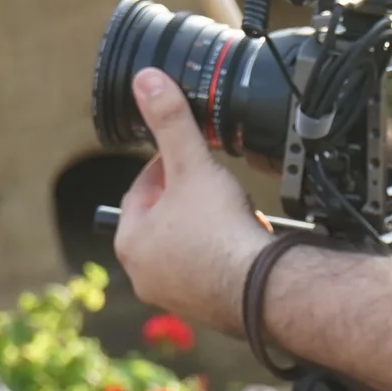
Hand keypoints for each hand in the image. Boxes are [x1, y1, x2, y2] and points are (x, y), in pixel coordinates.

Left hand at [113, 67, 273, 332]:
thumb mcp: (192, 165)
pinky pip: (209, 271)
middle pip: (161, 220)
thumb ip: (170, 122)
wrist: (261, 288)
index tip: (185, 155)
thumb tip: (146, 82)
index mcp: (131, 242)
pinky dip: (221, 254)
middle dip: (184, 199)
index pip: (139, 190)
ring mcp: (175, 296)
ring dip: (203, 228)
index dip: (164, 166)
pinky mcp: (207, 308)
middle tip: (209, 182)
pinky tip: (241, 242)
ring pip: (185, 247)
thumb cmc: (220, 233)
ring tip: (229, 211)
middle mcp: (145, 275)